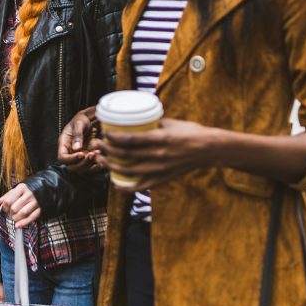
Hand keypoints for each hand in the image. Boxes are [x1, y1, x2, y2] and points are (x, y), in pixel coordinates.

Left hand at [0, 184, 40, 228]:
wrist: (45, 188)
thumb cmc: (28, 190)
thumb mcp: (17, 190)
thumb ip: (6, 197)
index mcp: (21, 188)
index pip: (8, 200)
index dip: (4, 207)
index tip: (5, 208)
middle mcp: (29, 194)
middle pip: (15, 208)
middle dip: (10, 213)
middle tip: (10, 213)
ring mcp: (35, 202)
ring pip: (23, 213)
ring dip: (16, 218)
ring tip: (15, 218)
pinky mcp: (40, 208)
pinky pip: (31, 217)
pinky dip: (24, 223)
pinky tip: (18, 225)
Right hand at [57, 107, 102, 172]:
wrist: (90, 120)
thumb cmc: (82, 119)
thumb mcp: (79, 123)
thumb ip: (77, 135)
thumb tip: (76, 149)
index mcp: (63, 144)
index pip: (62, 158)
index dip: (71, 159)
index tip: (81, 154)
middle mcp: (69, 153)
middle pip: (71, 167)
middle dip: (82, 164)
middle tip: (91, 155)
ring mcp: (78, 157)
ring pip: (81, 169)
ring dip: (89, 165)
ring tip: (97, 154)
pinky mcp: (86, 159)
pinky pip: (89, 168)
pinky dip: (95, 167)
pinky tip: (101, 162)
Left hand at [96, 118, 215, 190]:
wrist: (208, 150)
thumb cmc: (190, 132)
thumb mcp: (170, 123)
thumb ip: (152, 122)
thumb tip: (135, 119)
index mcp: (160, 139)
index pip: (131, 140)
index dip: (113, 138)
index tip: (104, 133)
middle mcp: (158, 156)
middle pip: (125, 155)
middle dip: (107, 150)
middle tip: (97, 144)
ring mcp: (159, 169)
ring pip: (128, 171)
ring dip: (111, 166)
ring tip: (101, 159)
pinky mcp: (162, 179)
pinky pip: (140, 186)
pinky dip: (125, 186)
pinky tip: (115, 182)